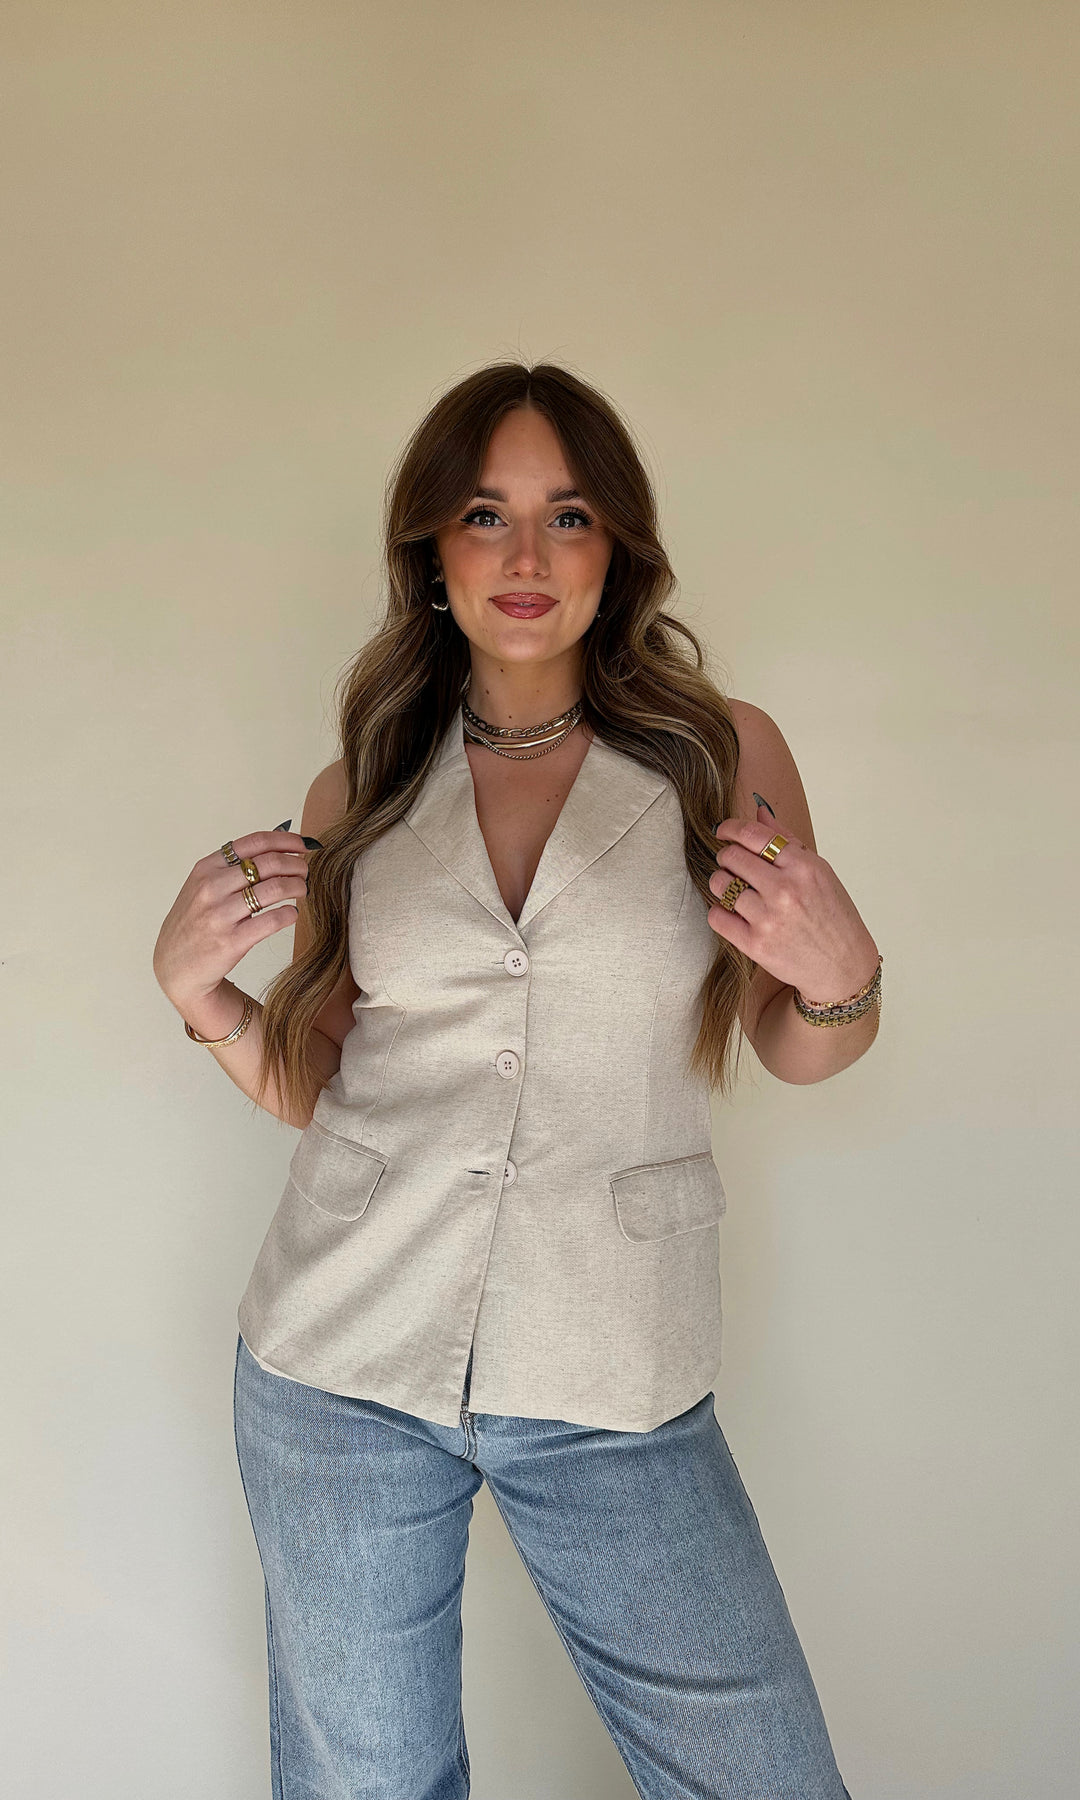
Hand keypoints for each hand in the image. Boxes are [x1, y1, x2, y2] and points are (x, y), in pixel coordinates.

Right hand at [152, 827, 310, 1014]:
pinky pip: (272, 920)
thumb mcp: (202, 886)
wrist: (175, 965)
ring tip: (302, 890)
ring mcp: (220, 915)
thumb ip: (232, 868)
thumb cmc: (194, 923)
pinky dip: (290, 914)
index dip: (285, 841)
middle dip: (295, 864)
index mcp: (206, 868)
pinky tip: (292, 914)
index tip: (302, 845)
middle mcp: (211, 888)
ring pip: (273, 889)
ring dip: (297, 886)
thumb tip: (276, 845)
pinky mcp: (231, 941)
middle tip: (305, 871)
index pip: (254, 843)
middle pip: (268, 863)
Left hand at [707, 800, 878, 1000]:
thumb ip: (787, 840)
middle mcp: (785, 890)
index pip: (753, 835)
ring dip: (721, 883)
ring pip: (721, 885)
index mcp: (803, 867)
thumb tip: (759, 811)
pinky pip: (717, 916)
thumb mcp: (819, 871)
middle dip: (726, 857)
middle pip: (731, 857)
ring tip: (734, 889)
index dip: (730, 828)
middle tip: (732, 864)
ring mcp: (768, 918)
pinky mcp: (755, 944)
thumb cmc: (833, 916)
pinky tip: (733, 912)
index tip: (723, 831)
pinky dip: (720, 911)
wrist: (843, 966)